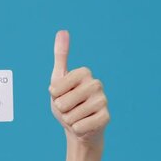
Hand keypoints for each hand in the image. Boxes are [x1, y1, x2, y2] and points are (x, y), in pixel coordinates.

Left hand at [49, 30, 109, 149]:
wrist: (78, 129)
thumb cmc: (66, 103)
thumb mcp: (58, 78)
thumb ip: (61, 56)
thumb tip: (62, 31)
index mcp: (84, 72)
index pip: (57, 86)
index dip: (55, 94)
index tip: (60, 94)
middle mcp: (97, 84)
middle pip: (64, 102)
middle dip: (61, 109)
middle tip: (69, 108)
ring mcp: (103, 101)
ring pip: (72, 116)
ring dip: (69, 120)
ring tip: (76, 117)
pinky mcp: (106, 118)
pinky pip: (81, 126)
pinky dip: (77, 129)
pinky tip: (84, 126)